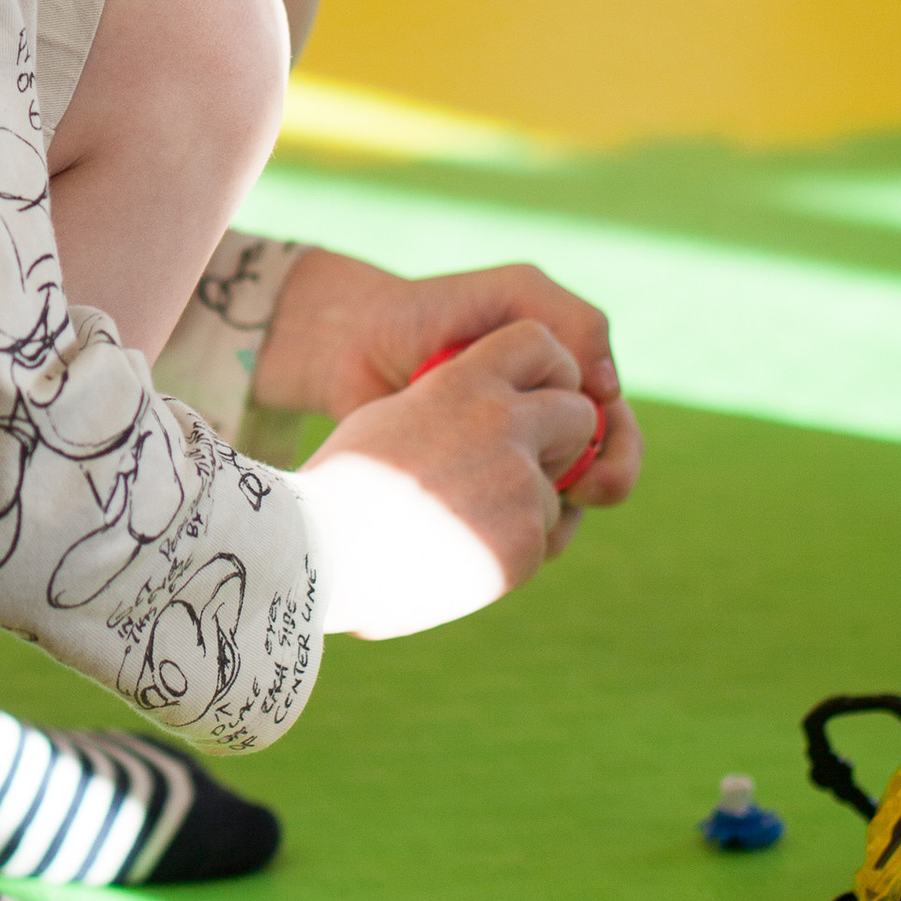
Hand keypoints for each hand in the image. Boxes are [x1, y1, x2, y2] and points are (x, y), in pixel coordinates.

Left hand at [253, 245, 640, 516]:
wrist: (357, 342)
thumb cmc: (438, 310)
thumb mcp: (515, 295)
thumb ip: (575, 321)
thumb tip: (610, 388)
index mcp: (567, 393)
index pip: (619, 437)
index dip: (618, 456)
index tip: (590, 462)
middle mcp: (545, 435)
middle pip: (601, 483)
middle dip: (600, 491)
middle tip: (574, 494)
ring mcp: (506, 469)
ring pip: (558, 517)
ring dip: (556, 523)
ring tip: (529, 516)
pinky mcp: (467, 497)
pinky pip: (505, 533)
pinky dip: (510, 536)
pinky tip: (484, 524)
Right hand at [300, 321, 604, 639]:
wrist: (321, 553)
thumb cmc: (340, 487)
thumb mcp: (392, 418)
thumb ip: (451, 408)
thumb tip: (488, 417)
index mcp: (463, 384)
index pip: (540, 341)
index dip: (551, 368)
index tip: (538, 395)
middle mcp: (500, 422)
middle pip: (579, 414)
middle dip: (562, 443)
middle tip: (519, 468)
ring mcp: (519, 481)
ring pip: (558, 491)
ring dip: (526, 508)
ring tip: (459, 528)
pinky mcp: (527, 539)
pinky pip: (543, 542)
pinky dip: (511, 553)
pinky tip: (459, 559)